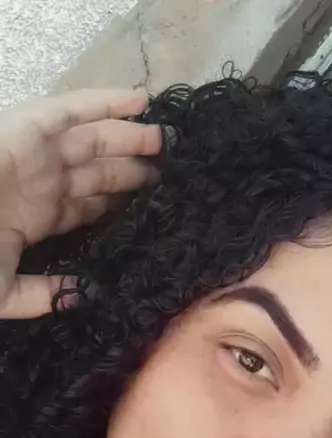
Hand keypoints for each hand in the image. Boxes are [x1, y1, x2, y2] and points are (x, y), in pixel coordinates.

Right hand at [0, 88, 160, 318]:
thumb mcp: (1, 292)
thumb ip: (39, 297)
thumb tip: (82, 297)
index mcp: (35, 218)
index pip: (86, 209)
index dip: (118, 204)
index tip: (152, 204)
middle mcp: (42, 182)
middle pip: (99, 173)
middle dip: (133, 170)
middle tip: (170, 172)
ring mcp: (38, 152)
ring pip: (95, 140)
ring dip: (131, 137)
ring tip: (167, 139)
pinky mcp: (30, 125)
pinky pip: (76, 108)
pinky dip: (109, 102)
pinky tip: (142, 102)